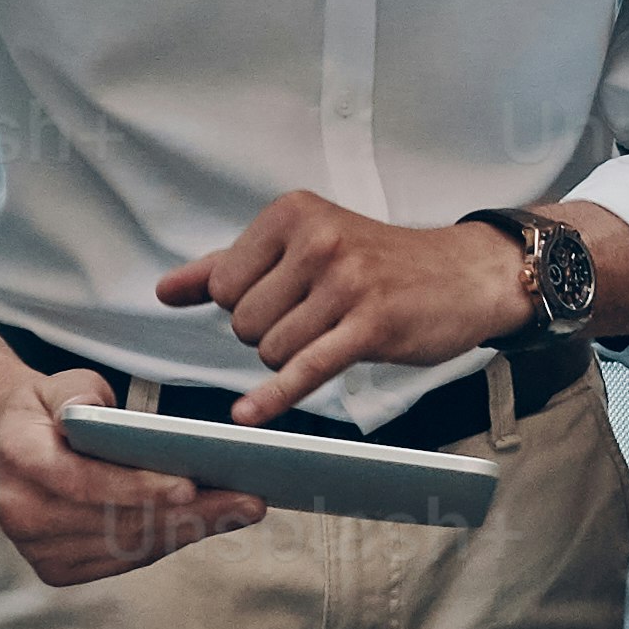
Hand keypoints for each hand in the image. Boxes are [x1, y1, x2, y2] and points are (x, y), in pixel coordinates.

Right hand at [0, 371, 257, 590]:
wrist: (9, 444)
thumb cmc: (49, 411)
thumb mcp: (63, 385)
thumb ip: (80, 395)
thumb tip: (102, 415)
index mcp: (20, 461)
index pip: (84, 482)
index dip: (137, 488)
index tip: (190, 486)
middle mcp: (21, 513)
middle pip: (115, 522)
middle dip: (186, 513)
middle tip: (244, 502)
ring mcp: (37, 549)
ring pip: (127, 546)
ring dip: (188, 531)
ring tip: (238, 512)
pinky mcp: (56, 570)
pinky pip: (124, 559)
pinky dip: (167, 541)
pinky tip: (207, 525)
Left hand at [162, 190, 542, 424]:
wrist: (465, 275)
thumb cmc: (379, 263)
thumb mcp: (302, 247)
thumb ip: (227, 265)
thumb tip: (164, 290)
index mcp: (293, 213)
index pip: (222, 283)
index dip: (245, 304)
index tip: (286, 296)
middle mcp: (318, 240)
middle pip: (243, 321)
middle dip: (268, 334)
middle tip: (316, 318)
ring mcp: (346, 282)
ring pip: (271, 349)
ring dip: (292, 357)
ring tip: (333, 332)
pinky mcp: (371, 325)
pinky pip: (306, 368)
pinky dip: (274, 397)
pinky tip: (248, 414)